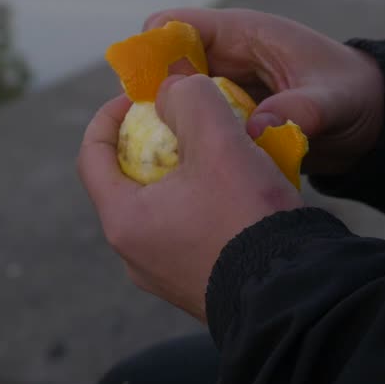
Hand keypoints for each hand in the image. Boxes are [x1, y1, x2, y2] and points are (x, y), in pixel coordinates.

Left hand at [78, 74, 303, 320]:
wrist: (292, 293)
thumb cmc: (247, 217)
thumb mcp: (219, 140)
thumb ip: (188, 99)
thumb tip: (171, 90)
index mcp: (123, 220)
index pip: (92, 155)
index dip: (110, 115)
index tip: (142, 96)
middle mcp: (134, 254)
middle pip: (128, 180)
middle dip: (154, 141)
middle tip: (188, 120)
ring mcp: (164, 274)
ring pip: (162, 206)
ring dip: (183, 172)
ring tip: (220, 151)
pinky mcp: (195, 285)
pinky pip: (187, 231)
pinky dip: (202, 202)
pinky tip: (238, 188)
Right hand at [145, 8, 383, 175]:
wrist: (373, 121)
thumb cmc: (357, 96)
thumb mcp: (335, 102)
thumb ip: (301, 111)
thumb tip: (258, 128)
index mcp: (243, 33)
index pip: (175, 25)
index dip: (152, 51)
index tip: (149, 93)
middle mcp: (225, 57)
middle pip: (163, 66)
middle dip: (151, 97)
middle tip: (145, 135)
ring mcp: (224, 88)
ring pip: (173, 99)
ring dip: (165, 123)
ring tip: (162, 157)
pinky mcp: (229, 117)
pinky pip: (193, 125)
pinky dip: (185, 142)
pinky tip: (184, 170)